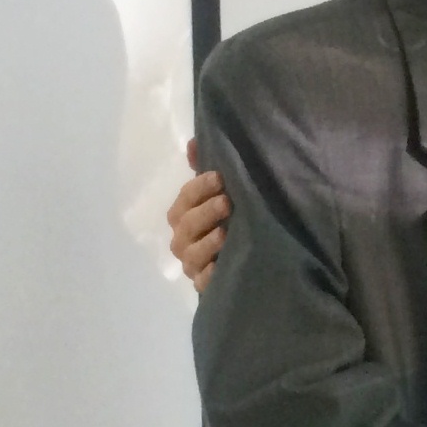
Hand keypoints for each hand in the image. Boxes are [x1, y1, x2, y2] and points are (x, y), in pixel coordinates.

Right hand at [168, 137, 231, 290]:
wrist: (243, 256)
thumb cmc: (226, 218)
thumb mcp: (218, 193)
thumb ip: (205, 168)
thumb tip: (193, 142)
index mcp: (183, 215)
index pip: (184, 199)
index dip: (198, 187)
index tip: (219, 178)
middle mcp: (183, 239)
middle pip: (185, 225)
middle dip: (204, 212)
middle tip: (226, 202)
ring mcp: (193, 264)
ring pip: (191, 254)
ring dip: (206, 242)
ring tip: (225, 232)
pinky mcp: (205, 284)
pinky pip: (203, 282)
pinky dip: (210, 275)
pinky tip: (220, 266)